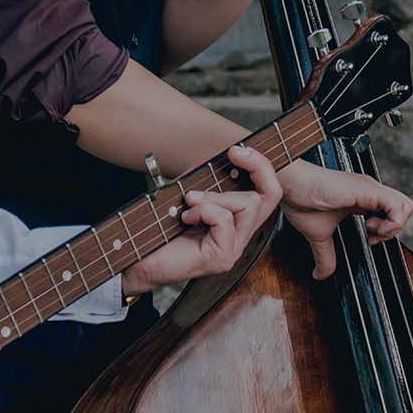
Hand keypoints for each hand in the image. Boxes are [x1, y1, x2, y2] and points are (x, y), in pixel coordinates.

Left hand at [123, 142, 283, 293]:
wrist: (142, 263)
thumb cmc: (162, 232)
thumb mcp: (189, 197)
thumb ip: (206, 181)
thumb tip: (218, 158)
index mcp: (237, 220)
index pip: (270, 192)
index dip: (262, 166)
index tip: (238, 149)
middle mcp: (241, 236)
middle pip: (270, 195)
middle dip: (253, 168)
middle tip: (231, 155)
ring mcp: (234, 249)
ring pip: (248, 205)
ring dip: (216, 195)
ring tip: (191, 202)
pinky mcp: (222, 257)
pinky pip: (224, 219)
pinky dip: (203, 210)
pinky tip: (186, 218)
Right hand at [278, 161, 412, 278]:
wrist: (292, 186)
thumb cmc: (302, 201)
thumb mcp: (318, 235)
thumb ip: (325, 255)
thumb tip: (319, 275)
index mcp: (362, 198)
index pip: (391, 211)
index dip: (386, 230)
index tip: (369, 239)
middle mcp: (370, 191)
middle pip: (406, 207)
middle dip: (394, 228)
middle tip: (373, 235)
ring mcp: (371, 189)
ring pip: (407, 206)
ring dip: (393, 226)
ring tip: (372, 231)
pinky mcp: (369, 190)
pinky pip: (397, 207)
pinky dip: (391, 223)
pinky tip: (372, 228)